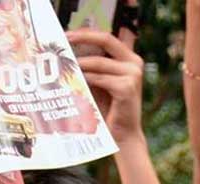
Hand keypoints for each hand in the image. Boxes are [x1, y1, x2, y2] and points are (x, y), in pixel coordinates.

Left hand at [68, 28, 144, 145]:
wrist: (122, 135)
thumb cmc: (109, 110)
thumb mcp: (99, 81)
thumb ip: (92, 64)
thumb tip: (70, 45)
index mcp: (130, 59)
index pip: (107, 37)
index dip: (87, 32)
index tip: (68, 33)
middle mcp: (135, 64)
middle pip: (106, 39)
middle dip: (82, 37)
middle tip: (64, 39)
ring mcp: (133, 75)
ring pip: (99, 62)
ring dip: (79, 64)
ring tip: (64, 66)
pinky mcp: (127, 88)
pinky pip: (100, 78)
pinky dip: (86, 79)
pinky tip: (77, 83)